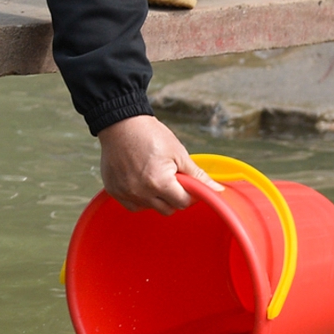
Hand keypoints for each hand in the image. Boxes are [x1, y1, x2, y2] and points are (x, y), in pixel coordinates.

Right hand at [96, 114, 222, 213]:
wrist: (120, 124)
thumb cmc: (151, 135)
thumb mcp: (179, 153)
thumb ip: (198, 176)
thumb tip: (218, 190)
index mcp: (160, 183)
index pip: (183, 203)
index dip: (190, 194)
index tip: (188, 184)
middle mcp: (141, 192)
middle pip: (168, 210)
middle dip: (174, 198)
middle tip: (172, 180)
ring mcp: (125, 193)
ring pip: (150, 209)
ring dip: (157, 199)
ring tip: (155, 178)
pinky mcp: (114, 191)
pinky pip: (132, 205)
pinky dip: (140, 198)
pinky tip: (142, 182)